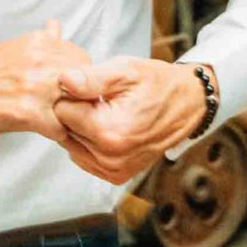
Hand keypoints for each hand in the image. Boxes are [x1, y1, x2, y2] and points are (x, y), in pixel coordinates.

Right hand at [0, 23, 91, 140]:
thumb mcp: (14, 48)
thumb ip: (42, 42)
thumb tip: (56, 27)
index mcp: (39, 42)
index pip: (81, 56)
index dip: (79, 75)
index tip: (71, 85)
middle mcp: (42, 60)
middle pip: (85, 80)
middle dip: (80, 94)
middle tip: (67, 105)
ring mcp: (38, 87)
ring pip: (78, 104)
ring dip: (71, 114)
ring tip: (59, 119)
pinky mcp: (31, 114)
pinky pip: (61, 129)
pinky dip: (56, 134)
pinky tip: (45, 131)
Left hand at [52, 56, 205, 185]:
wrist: (186, 105)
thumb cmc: (156, 84)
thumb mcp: (126, 71)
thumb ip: (91, 77)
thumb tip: (63, 80)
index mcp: (109, 131)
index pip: (61, 111)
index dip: (72, 95)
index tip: (90, 88)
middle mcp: (110, 157)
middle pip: (64, 130)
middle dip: (76, 112)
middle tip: (100, 100)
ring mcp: (113, 170)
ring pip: (71, 144)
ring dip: (82, 128)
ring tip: (105, 112)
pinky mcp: (116, 175)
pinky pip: (83, 157)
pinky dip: (89, 143)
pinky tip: (108, 128)